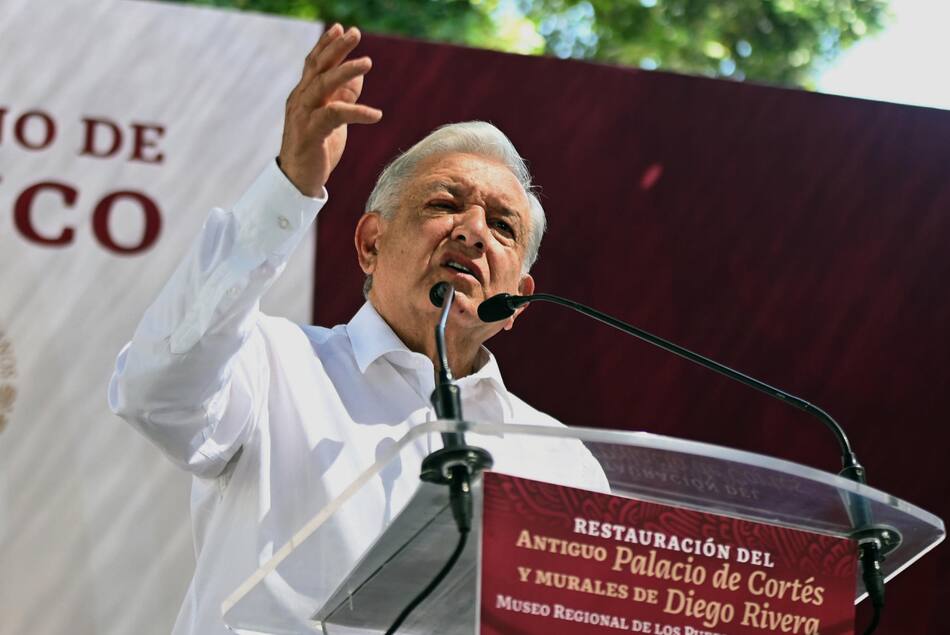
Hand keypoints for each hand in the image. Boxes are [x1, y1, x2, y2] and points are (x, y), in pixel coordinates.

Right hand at [278, 25, 382, 195]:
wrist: (298, 181)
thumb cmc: (317, 149)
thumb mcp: (333, 120)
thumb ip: (343, 97)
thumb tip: (358, 76)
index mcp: (303, 96)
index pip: (314, 64)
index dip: (326, 45)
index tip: (340, 28)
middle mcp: (300, 101)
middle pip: (318, 68)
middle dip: (336, 49)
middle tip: (354, 32)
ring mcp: (303, 116)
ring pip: (323, 86)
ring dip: (345, 72)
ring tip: (367, 63)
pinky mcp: (311, 133)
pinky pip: (335, 115)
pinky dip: (357, 113)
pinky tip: (376, 115)